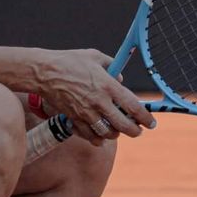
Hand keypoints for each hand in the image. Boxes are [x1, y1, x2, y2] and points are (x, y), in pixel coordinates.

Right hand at [32, 48, 157, 142]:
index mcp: (108, 86)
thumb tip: (120, 78)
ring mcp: (86, 113)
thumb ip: (112, 66)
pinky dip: (97, 139)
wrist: (45, 72)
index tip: (151, 123)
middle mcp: (99, 102)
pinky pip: (89, 136)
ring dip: (115, 134)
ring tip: (118, 130)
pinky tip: (101, 137)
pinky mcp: (74, 119)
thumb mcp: (95, 56)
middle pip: (123, 125)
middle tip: (138, 131)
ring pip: (107, 133)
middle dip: (134, 132)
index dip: (145, 118)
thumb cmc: (70, 61)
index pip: (132, 107)